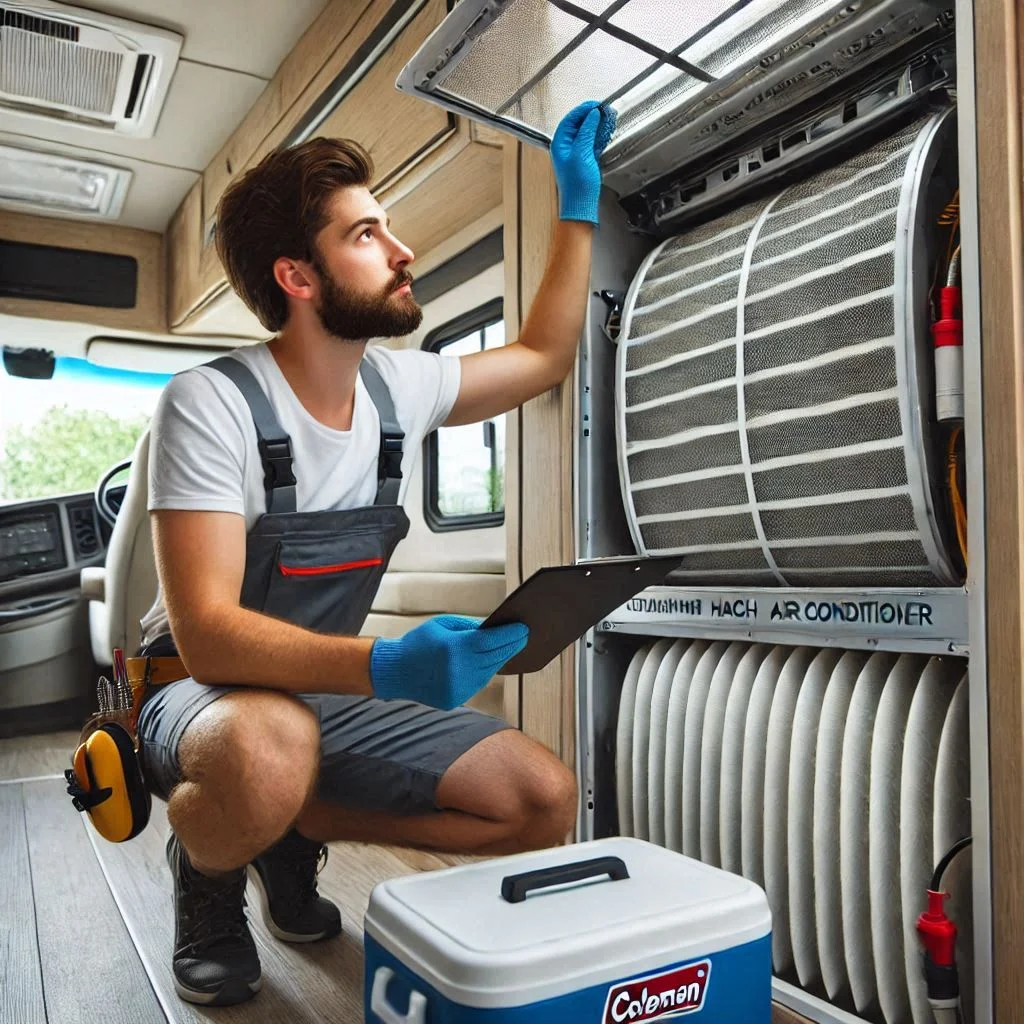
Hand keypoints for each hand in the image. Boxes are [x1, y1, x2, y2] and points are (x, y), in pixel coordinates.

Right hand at [369, 615, 528, 709]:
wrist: (395, 671)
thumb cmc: (419, 642)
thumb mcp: (443, 625)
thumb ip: (470, 627)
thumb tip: (497, 628)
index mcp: (453, 648)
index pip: (491, 642)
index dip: (510, 635)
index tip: (524, 629)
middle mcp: (457, 670)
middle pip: (494, 657)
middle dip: (511, 646)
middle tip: (524, 637)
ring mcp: (457, 688)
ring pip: (489, 672)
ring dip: (500, 659)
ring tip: (510, 647)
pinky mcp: (454, 700)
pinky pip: (477, 684)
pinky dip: (485, 672)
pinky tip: (492, 662)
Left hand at [550, 100, 617, 224]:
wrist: (581, 205)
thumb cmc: (577, 185)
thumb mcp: (581, 153)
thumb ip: (586, 131)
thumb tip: (592, 115)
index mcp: (560, 143)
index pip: (571, 119)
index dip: (583, 109)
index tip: (596, 105)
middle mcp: (566, 147)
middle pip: (578, 124)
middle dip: (591, 116)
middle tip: (604, 110)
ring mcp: (575, 154)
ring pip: (586, 133)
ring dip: (597, 125)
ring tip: (607, 118)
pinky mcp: (584, 160)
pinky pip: (591, 142)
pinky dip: (599, 136)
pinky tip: (605, 132)